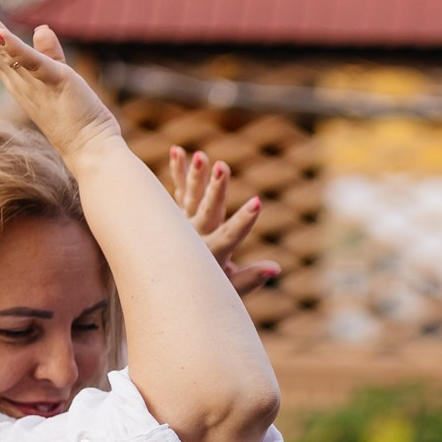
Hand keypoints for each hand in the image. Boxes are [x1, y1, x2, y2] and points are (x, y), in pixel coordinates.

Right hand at [0, 0, 121, 160]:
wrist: (91, 153)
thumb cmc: (77, 120)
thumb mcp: (58, 79)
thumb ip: (48, 53)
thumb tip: (41, 29)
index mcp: (18, 79)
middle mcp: (18, 81)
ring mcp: (33, 83)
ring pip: (1, 48)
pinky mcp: (54, 82)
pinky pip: (30, 63)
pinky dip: (14, 46)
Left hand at [167, 146, 280, 295]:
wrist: (165, 288)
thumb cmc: (204, 290)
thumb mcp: (229, 289)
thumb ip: (251, 278)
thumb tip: (276, 268)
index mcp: (211, 253)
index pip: (230, 235)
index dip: (244, 220)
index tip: (258, 202)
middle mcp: (194, 236)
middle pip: (207, 210)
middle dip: (216, 189)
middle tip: (221, 166)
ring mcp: (182, 224)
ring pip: (191, 196)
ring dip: (196, 175)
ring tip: (200, 154)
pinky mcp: (175, 215)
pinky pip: (178, 191)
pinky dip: (178, 171)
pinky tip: (177, 150)